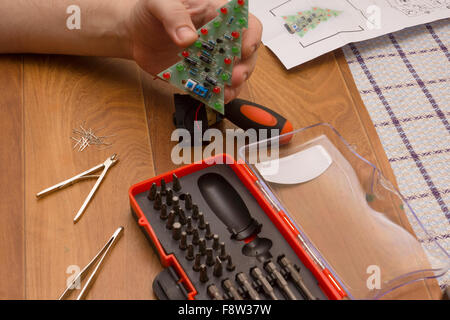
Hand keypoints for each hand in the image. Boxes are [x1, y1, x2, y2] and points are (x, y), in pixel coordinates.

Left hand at [126, 0, 262, 102]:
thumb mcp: (159, 3)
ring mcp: (210, 58)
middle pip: (244, 53)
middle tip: (236, 76)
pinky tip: (213, 98)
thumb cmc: (149, 13)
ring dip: (233, 85)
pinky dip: (214, 94)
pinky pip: (212, 86)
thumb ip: (173, 15)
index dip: (250, 36)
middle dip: (245, 67)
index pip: (244, 22)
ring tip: (226, 92)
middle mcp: (218, 38)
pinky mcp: (199, 75)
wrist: (133, 34)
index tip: (244, 49)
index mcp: (214, 13)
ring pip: (232, 73)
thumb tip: (188, 38)